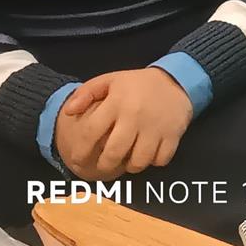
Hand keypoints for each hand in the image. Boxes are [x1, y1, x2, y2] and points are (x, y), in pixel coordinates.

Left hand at [57, 69, 192, 178]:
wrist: (177, 79)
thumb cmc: (137, 84)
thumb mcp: (110, 80)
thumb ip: (85, 93)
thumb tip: (68, 112)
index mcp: (117, 102)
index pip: (90, 133)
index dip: (81, 151)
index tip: (78, 159)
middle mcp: (135, 116)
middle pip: (114, 154)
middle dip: (105, 165)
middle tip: (104, 165)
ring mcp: (156, 126)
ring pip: (138, 161)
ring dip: (130, 166)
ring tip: (127, 160)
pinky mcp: (174, 133)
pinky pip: (161, 159)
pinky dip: (153, 162)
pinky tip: (148, 154)